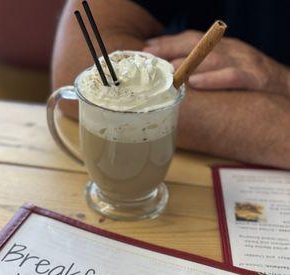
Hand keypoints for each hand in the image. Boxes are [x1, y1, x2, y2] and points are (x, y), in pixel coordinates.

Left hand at [143, 31, 289, 97]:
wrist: (286, 87)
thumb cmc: (250, 80)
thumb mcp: (227, 67)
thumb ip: (205, 68)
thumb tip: (174, 74)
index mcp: (223, 47)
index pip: (191, 39)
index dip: (168, 42)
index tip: (146, 48)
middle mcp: (232, 50)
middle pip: (198, 44)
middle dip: (171, 48)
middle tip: (150, 57)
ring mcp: (244, 62)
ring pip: (213, 58)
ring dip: (188, 62)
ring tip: (168, 69)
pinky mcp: (255, 78)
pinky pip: (233, 76)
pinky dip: (214, 79)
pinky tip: (196, 83)